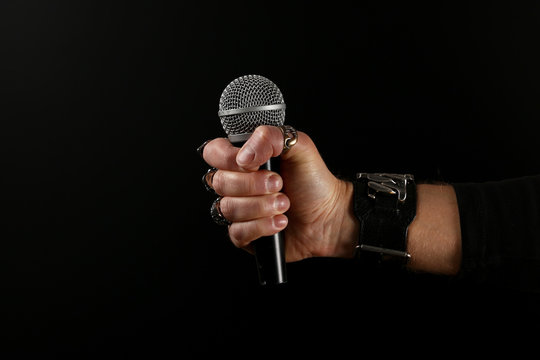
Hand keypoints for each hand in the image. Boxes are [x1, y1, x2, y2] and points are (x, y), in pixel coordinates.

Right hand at [201, 126, 358, 261]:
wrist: (330, 215)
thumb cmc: (313, 180)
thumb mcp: (299, 147)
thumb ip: (270, 137)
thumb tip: (243, 156)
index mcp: (244, 158)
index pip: (214, 152)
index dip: (229, 159)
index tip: (256, 163)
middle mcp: (237, 183)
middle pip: (220, 182)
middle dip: (252, 185)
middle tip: (279, 183)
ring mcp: (239, 209)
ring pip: (228, 208)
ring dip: (260, 207)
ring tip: (284, 203)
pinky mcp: (245, 234)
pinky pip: (237, 232)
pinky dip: (261, 226)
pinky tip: (280, 222)